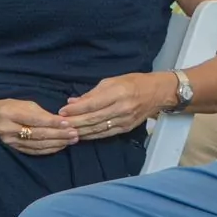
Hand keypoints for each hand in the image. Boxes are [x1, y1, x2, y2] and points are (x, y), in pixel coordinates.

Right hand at [0, 99, 74, 155]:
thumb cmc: (11, 106)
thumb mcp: (25, 104)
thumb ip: (41, 113)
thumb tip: (61, 121)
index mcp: (10, 114)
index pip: (35, 120)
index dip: (52, 122)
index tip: (67, 123)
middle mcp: (7, 129)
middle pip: (37, 134)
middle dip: (58, 134)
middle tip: (74, 134)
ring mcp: (9, 141)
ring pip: (37, 145)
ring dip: (56, 143)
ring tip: (71, 140)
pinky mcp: (13, 149)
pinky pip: (33, 151)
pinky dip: (48, 149)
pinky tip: (60, 146)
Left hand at [57, 73, 175, 140]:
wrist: (157, 93)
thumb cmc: (134, 82)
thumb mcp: (113, 81)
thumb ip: (92, 93)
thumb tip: (72, 102)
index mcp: (118, 93)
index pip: (93, 104)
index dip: (76, 109)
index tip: (62, 111)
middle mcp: (122, 108)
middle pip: (93, 118)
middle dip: (75, 122)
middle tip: (59, 124)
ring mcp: (125, 120)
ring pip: (98, 128)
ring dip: (81, 131)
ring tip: (66, 131)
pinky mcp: (126, 128)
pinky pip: (106, 134)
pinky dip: (92, 135)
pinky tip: (81, 135)